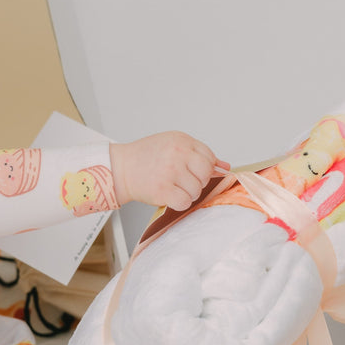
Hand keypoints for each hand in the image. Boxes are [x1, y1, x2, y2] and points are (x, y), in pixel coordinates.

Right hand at [109, 132, 223, 210]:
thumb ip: (199, 154)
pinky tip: (170, 195)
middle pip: (206, 174)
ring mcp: (171, 171)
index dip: (204, 169)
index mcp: (182, 141)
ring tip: (173, 187)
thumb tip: (224, 166)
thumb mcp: (173, 145)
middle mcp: (178, 153)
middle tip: (182, 180)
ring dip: (187, 193)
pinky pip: (185, 202)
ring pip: (197, 190)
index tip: (192, 171)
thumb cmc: (146, 157)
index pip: (209, 157)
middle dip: (198, 181)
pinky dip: (179, 203)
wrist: (120, 167)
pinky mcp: (163, 189)